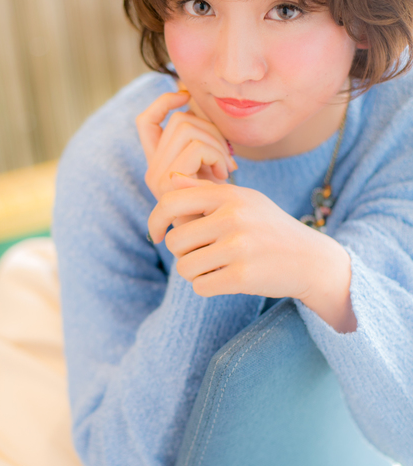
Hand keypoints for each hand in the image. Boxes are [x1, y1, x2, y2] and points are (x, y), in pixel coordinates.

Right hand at [136, 86, 236, 202]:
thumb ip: (202, 139)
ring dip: (217, 142)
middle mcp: (153, 170)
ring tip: (227, 166)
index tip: (185, 96)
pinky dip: (217, 154)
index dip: (163, 103)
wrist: (224, 238)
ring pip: (187, 128)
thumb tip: (191, 98)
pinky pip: (196, 147)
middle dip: (211, 128)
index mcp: (159, 163)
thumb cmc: (222, 203)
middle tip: (227, 154)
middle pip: (179, 120)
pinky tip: (225, 175)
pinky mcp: (169, 186)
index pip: (146, 121)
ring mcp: (158, 178)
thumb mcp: (211, 166)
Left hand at [148, 174, 355, 331]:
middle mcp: (232, 217)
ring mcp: (238, 247)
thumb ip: (206, 191)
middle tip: (202, 253)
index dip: (154, 220)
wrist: (311, 260)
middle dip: (182, 253)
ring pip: (184, 268)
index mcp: (229, 195)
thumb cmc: (269, 228)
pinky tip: (225, 279)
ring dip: (194, 272)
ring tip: (216, 266)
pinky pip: (200, 287)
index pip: (170, 202)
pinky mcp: (242, 276)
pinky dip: (207, 287)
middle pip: (174, 241)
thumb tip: (170, 178)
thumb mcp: (243, 200)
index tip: (155, 234)